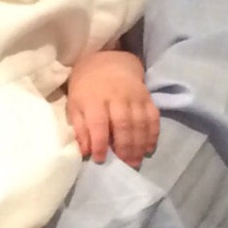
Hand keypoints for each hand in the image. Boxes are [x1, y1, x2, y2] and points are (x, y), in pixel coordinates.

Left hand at [66, 50, 160, 166]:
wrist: (108, 62)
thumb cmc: (87, 87)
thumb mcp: (75, 105)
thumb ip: (80, 128)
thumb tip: (86, 151)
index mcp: (94, 99)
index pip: (98, 123)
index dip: (99, 143)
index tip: (99, 160)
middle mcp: (116, 97)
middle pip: (123, 125)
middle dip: (124, 147)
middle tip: (125, 165)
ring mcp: (134, 96)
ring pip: (140, 123)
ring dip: (139, 145)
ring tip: (136, 161)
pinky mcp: (147, 96)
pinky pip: (153, 117)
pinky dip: (152, 134)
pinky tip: (149, 148)